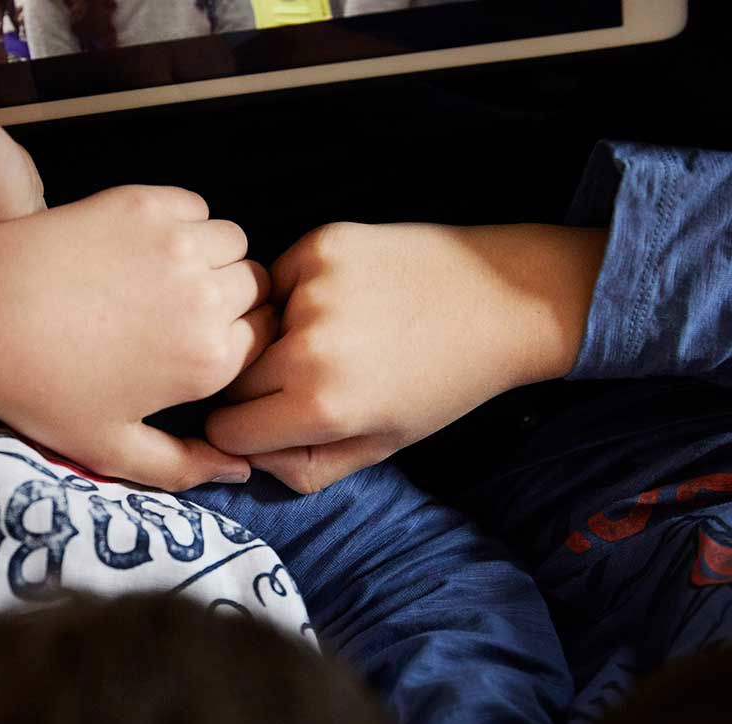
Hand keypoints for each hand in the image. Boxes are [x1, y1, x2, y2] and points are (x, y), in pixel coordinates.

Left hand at [0, 186, 276, 490]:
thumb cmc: (39, 390)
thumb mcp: (108, 448)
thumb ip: (183, 468)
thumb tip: (240, 468)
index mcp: (208, 359)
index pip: (262, 340)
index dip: (233, 344)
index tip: (194, 346)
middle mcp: (206, 297)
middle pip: (254, 288)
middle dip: (228, 301)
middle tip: (175, 313)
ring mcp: (177, 242)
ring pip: (231, 242)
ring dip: (212, 258)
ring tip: (163, 277)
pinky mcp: (145, 203)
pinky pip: (194, 206)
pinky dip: (182, 222)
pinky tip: (141, 247)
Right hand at [206, 222, 606, 492]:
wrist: (504, 300)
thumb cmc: (441, 383)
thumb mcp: (380, 447)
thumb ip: (303, 469)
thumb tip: (240, 455)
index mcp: (322, 408)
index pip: (227, 428)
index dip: (247, 430)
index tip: (273, 419)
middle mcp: (309, 350)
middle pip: (233, 378)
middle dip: (259, 385)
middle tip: (312, 375)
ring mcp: (313, 291)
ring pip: (251, 328)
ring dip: (278, 335)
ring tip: (337, 332)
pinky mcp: (320, 246)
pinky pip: (275, 280)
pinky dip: (296, 292)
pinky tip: (344, 297)